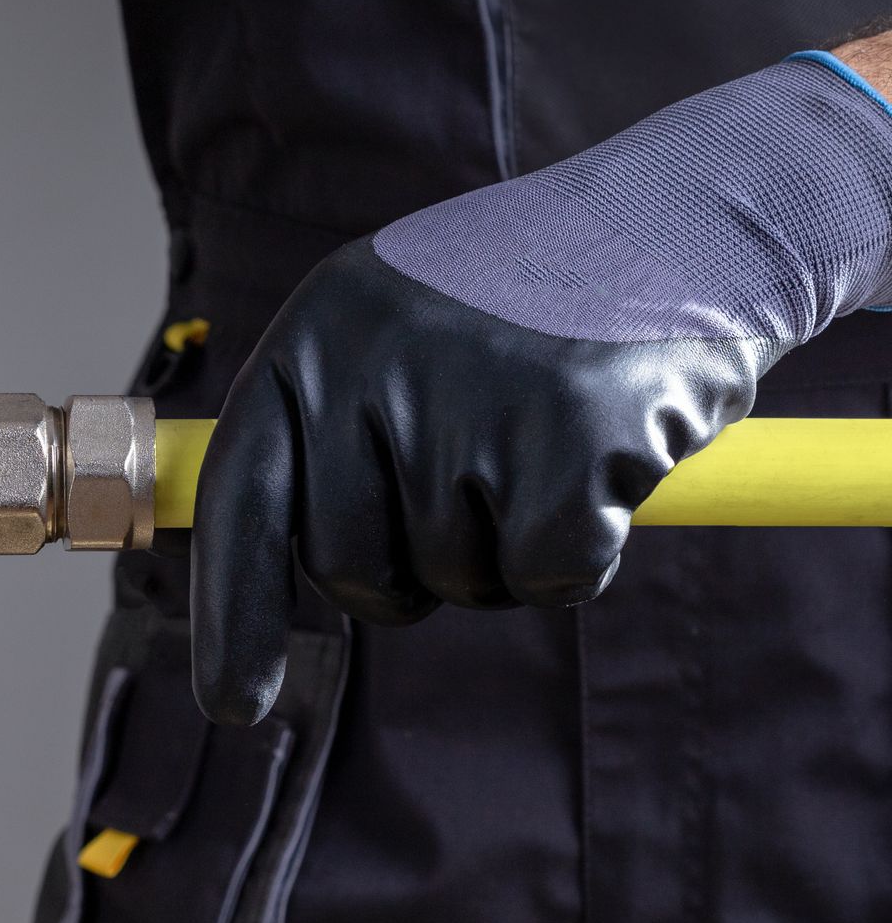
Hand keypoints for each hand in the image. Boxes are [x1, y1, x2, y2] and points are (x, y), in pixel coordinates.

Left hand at [191, 53, 891, 723]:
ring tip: (546, 439)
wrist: (689, 219)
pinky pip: (550, 579)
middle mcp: (371, 364)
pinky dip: (585, 554)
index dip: (233, 612)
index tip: (233, 703)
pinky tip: (609, 461)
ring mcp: (466, 402)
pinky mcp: (566, 446)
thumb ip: (336, 429)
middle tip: (478, 495)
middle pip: (348, 566)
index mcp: (316, 332)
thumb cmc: (535, 298)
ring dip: (506, 548)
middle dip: (409, 575)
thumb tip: (281, 569)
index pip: (244, 496)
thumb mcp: (400, 328)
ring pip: (454, 579)